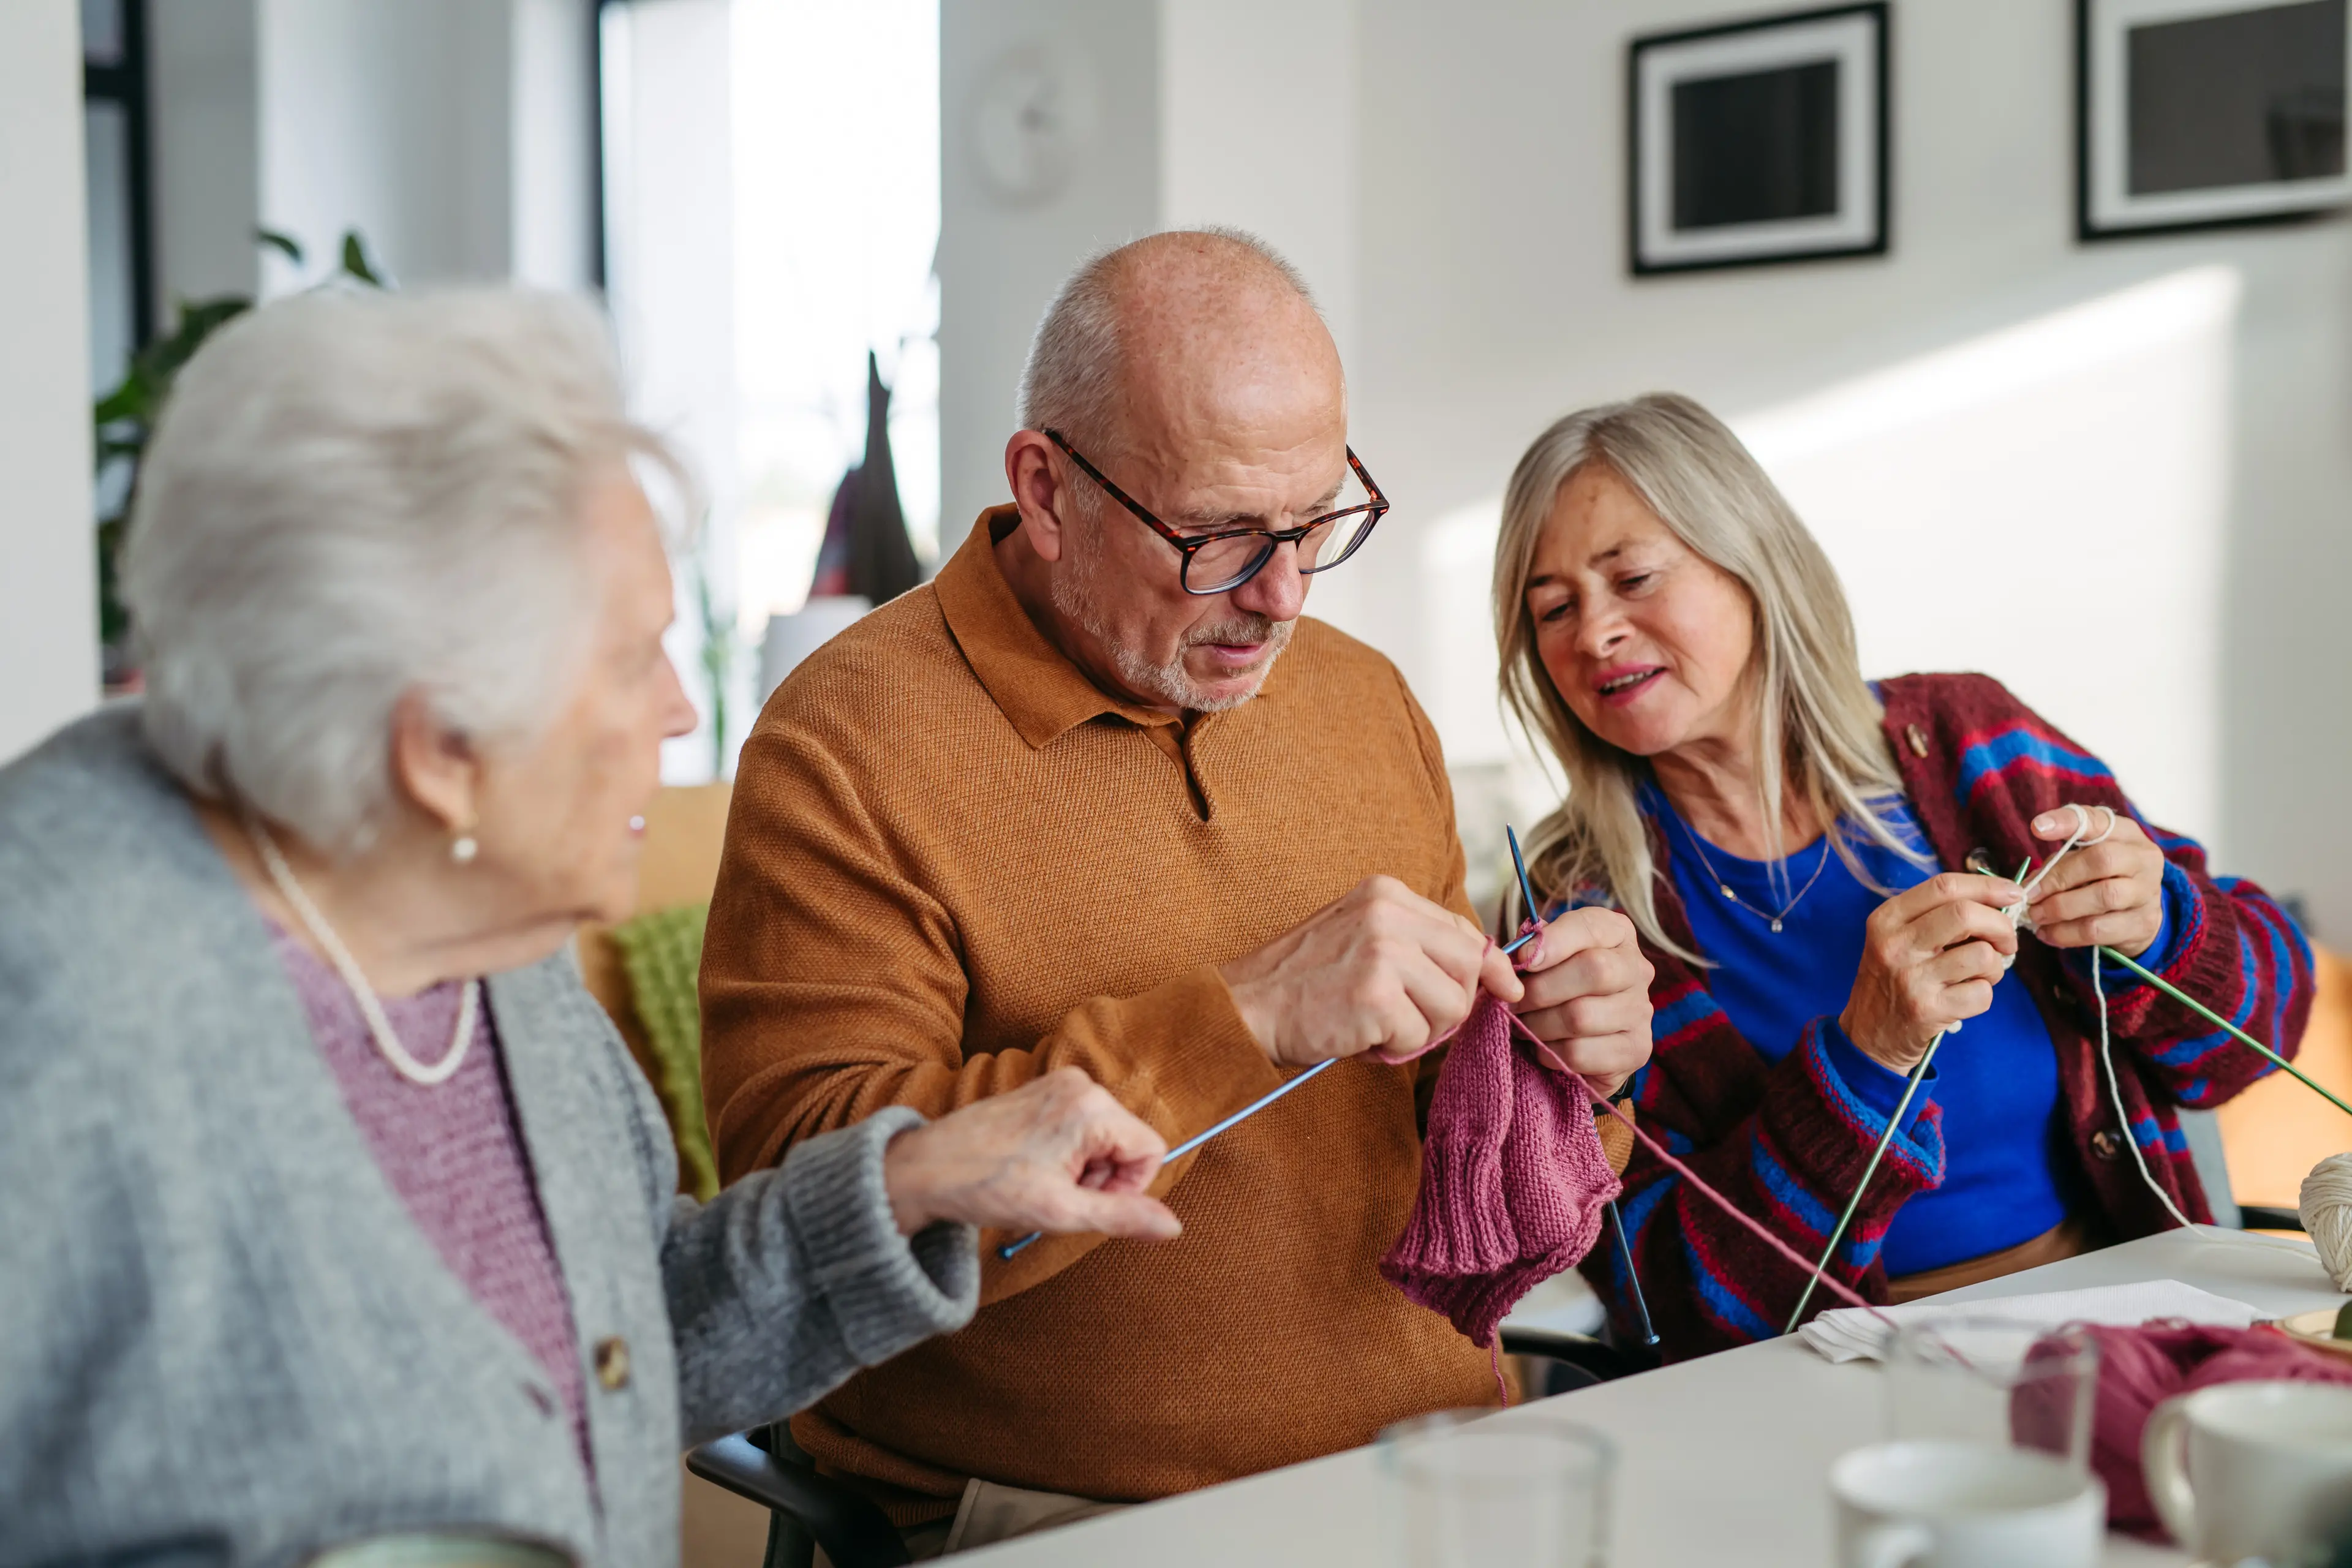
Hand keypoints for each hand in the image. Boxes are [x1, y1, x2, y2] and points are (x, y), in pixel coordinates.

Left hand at [881, 1068, 1181, 1241]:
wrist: (925, 1168)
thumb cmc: (987, 1186)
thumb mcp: (1061, 1211)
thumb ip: (1123, 1216)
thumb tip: (1173, 1226)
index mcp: (1092, 1107)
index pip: (1151, 1150)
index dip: (1128, 1187)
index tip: (1087, 1202)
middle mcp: (1081, 1084)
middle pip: (1128, 1143)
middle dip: (1102, 1178)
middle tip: (1057, 1193)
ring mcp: (1060, 1083)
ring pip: (1105, 1138)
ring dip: (1082, 1169)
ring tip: (1041, 1181)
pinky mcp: (1044, 1090)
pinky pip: (1082, 1126)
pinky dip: (1066, 1154)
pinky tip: (1033, 1167)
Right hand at [1219, 875, 1522, 1066]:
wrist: (1245, 1007)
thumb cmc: (1304, 982)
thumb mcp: (1362, 939)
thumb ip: (1418, 945)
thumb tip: (1492, 972)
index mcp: (1387, 893)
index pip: (1464, 930)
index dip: (1489, 966)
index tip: (1505, 988)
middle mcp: (1388, 913)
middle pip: (1469, 966)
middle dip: (1454, 1004)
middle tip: (1413, 1020)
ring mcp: (1383, 952)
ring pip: (1452, 1005)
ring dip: (1422, 1030)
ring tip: (1377, 1025)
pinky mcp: (1375, 995)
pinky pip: (1419, 1036)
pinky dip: (1394, 1048)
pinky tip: (1360, 1035)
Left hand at [1510, 907, 1652, 1095]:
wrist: (1580, 1035)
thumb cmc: (1555, 984)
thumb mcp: (1544, 955)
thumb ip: (1533, 947)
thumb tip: (1523, 955)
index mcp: (1617, 933)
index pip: (1591, 927)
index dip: (1554, 941)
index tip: (1523, 958)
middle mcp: (1637, 969)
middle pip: (1594, 971)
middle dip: (1540, 989)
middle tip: (1512, 1002)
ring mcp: (1641, 1011)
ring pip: (1581, 1017)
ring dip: (1538, 1025)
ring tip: (1523, 1026)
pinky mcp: (1636, 1050)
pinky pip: (1579, 1054)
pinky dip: (1550, 1053)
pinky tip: (1544, 1047)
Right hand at [1840, 873, 2026, 1071]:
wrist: (1868, 1036)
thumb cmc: (1892, 980)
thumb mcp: (1897, 938)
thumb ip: (1937, 916)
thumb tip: (2000, 900)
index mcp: (1887, 919)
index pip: (1944, 886)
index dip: (1987, 886)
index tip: (2013, 894)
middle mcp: (1895, 945)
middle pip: (1965, 914)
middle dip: (2000, 925)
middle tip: (2006, 941)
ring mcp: (1911, 979)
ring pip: (1982, 955)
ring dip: (1995, 966)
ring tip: (1980, 974)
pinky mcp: (1928, 1010)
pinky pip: (1982, 993)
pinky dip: (1984, 994)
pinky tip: (1965, 997)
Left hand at [2024, 806, 2164, 956]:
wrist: (2139, 911)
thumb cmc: (2102, 877)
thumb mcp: (2084, 858)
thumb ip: (2059, 862)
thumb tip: (2028, 884)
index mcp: (2126, 834)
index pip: (2098, 820)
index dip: (2066, 822)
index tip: (2037, 828)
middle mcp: (2143, 859)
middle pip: (2101, 861)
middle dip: (2058, 878)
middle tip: (2029, 894)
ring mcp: (2147, 892)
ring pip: (2103, 897)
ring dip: (2060, 909)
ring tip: (2035, 916)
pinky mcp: (2142, 924)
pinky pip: (2100, 930)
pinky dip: (2067, 933)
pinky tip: (2047, 933)